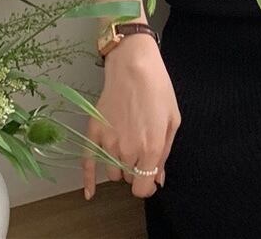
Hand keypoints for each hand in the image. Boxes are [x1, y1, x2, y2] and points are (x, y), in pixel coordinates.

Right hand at [82, 33, 180, 199]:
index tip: (149, 177)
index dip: (147, 184)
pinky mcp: (93, 134)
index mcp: (151, 148)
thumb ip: (165, 153)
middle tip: (141, 149)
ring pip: (112, 173)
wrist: (134, 66)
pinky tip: (90, 193)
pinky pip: (87, 165)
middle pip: (129, 178)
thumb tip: (158, 179)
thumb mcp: (173, 120)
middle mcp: (128, 151)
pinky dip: (88, 181)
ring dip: (119, 166)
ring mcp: (108, 143)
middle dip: (136, 169)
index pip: (143, 188)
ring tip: (126, 146)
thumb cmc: (158, 89)